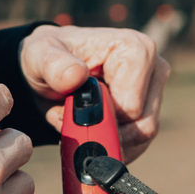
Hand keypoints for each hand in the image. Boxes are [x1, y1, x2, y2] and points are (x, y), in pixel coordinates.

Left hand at [18, 25, 170, 161]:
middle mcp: (154, 68)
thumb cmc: (47, 57)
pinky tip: (89, 127)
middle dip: (102, 131)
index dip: (100, 117)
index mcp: (135, 48)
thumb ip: (53, 65)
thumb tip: (76, 76)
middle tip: (69, 118)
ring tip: (76, 119)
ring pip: (140, 139)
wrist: (49, 70)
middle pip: (140, 126)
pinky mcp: (150, 111)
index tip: (73, 106)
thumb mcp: (39, 55)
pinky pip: (137, 145)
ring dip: (104, 138)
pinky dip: (109, 143)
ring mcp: (155, 92)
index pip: (131, 107)